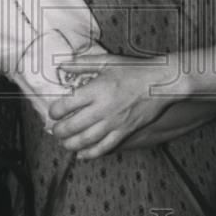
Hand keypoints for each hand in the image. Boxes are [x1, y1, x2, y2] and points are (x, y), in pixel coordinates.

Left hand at [48, 54, 182, 158]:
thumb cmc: (135, 70)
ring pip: (86, 140)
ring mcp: (114, 122)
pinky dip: (91, 153)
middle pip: (73, 126)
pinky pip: (105, 147)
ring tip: (64, 143)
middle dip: (59, 131)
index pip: (66, 105)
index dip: (55, 111)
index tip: (53, 112)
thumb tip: (62, 64)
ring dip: (71, 144)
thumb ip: (82, 63)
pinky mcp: (125, 131)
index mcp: (96, 90)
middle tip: (55, 131)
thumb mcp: (107, 61)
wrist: (162, 82)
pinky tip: (82, 155)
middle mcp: (102, 109)